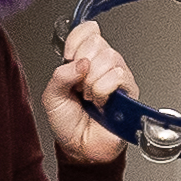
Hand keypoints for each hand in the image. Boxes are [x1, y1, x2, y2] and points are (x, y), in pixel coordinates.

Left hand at [45, 24, 137, 168]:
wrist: (81, 149)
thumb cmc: (68, 124)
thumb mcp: (51, 97)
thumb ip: (59, 75)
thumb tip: (79, 62)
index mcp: (83, 60)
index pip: (86, 31)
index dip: (76, 41)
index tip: (69, 59)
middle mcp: (102, 64)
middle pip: (97, 42)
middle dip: (82, 65)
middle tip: (79, 86)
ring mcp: (117, 75)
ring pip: (109, 57)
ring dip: (92, 81)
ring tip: (90, 97)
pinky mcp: (129, 89)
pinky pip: (118, 75)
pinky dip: (103, 90)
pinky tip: (101, 102)